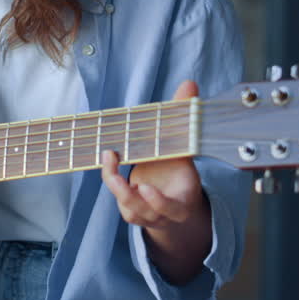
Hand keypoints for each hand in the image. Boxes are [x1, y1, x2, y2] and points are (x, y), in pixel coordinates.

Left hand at [100, 79, 211, 284]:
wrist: (174, 196)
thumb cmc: (178, 170)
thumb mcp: (183, 148)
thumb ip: (183, 118)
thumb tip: (190, 84)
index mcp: (182, 200)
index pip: (172, 207)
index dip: (159, 202)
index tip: (146, 188)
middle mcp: (162, 213)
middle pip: (144, 211)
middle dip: (127, 194)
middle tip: (114, 171)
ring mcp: (145, 215)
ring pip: (128, 206)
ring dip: (115, 183)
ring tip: (108, 155)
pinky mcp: (131, 212)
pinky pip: (119, 199)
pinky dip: (112, 179)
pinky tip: (108, 159)